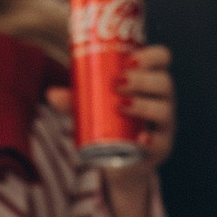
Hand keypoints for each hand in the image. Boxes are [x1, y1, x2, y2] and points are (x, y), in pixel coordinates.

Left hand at [46, 41, 175, 216]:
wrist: (121, 162)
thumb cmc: (110, 124)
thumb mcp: (92, 107)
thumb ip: (74, 100)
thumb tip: (51, 94)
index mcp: (150, 81)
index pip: (162, 59)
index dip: (151, 55)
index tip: (129, 59)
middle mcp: (163, 100)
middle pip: (165, 82)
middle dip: (142, 79)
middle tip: (117, 82)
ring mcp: (165, 125)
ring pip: (164, 110)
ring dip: (143, 105)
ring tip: (121, 105)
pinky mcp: (162, 148)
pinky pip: (161, 142)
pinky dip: (151, 140)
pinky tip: (140, 139)